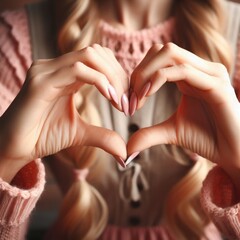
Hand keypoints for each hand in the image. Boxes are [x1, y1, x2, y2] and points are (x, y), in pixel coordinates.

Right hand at [0, 44, 127, 181]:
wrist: (14, 148)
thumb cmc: (43, 137)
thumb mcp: (80, 134)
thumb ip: (103, 136)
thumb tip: (125, 152)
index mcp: (66, 75)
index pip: (99, 59)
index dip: (118, 75)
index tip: (128, 99)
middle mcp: (56, 67)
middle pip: (97, 53)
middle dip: (119, 75)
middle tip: (128, 100)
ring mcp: (47, 71)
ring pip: (89, 55)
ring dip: (112, 76)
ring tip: (120, 101)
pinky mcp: (40, 81)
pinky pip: (77, 70)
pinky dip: (100, 81)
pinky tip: (110, 98)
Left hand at [127, 43, 239, 174]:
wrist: (233, 153)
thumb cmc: (207, 139)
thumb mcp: (171, 133)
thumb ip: (149, 134)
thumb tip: (128, 148)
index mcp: (188, 76)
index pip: (157, 57)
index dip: (138, 75)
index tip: (129, 100)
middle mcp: (199, 69)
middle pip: (161, 50)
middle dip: (139, 71)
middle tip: (131, 97)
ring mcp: (210, 74)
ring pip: (170, 54)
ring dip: (146, 74)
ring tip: (138, 98)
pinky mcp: (216, 84)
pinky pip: (183, 71)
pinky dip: (159, 79)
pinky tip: (147, 95)